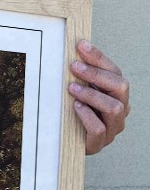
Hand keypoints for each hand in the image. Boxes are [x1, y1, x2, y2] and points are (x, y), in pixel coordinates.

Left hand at [69, 40, 129, 154]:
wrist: (68, 142)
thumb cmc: (75, 112)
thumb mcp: (80, 90)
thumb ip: (82, 75)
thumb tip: (75, 49)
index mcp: (117, 94)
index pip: (115, 72)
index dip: (99, 58)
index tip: (81, 46)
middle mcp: (121, 110)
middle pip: (121, 86)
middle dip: (96, 74)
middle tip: (74, 67)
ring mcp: (112, 128)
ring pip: (114, 108)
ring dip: (92, 95)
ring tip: (72, 89)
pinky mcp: (99, 143)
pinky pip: (99, 128)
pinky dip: (87, 116)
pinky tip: (76, 107)